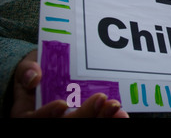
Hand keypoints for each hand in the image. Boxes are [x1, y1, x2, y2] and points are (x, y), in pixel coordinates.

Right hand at [11, 50, 128, 117]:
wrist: (50, 73)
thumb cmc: (38, 70)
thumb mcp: (27, 66)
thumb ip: (27, 69)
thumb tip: (34, 76)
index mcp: (29, 114)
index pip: (35, 119)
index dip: (47, 114)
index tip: (62, 103)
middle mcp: (49, 121)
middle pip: (66, 124)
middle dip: (84, 115)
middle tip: (101, 99)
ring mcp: (69, 121)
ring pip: (85, 125)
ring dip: (102, 119)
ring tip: (117, 108)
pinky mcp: (87, 118)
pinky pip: (98, 122)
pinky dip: (110, 120)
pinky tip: (122, 114)